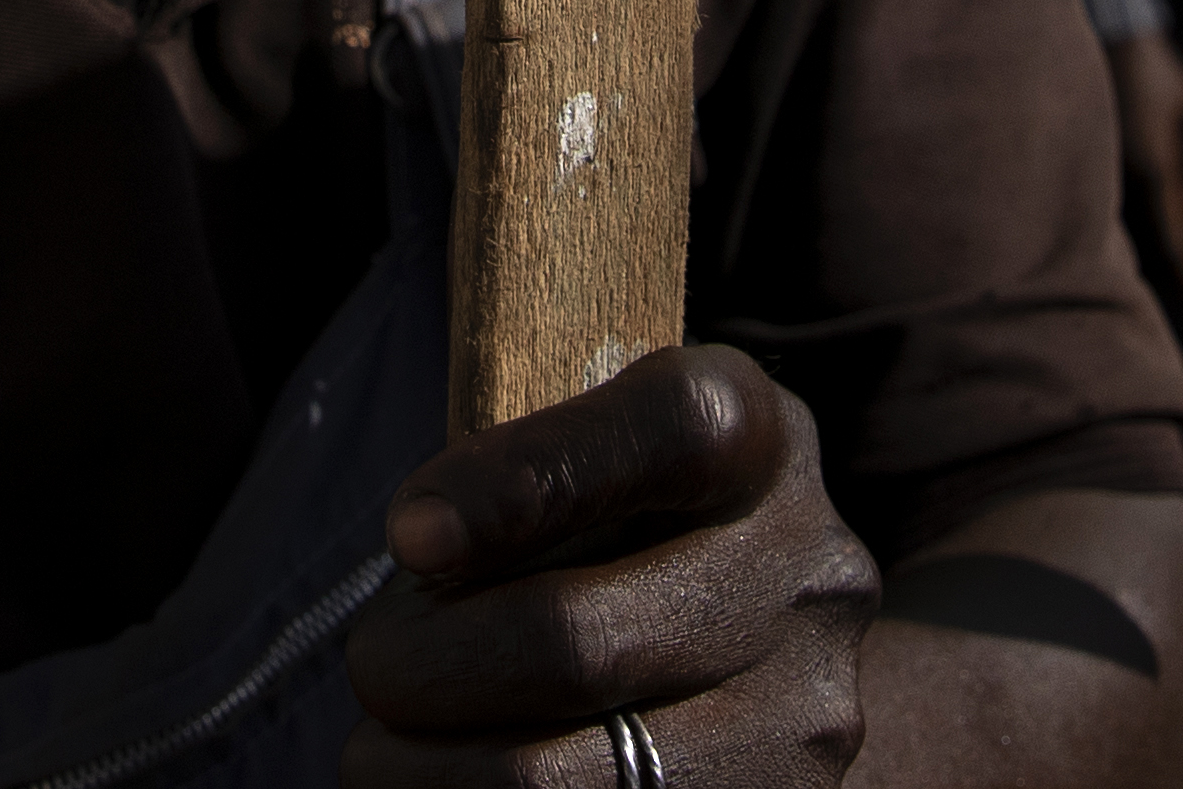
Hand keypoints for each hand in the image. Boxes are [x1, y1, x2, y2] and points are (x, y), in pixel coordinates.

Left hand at [346, 347, 876, 785]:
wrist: (761, 668)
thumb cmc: (629, 537)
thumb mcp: (599, 462)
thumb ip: (528, 474)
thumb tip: (423, 549)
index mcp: (759, 441)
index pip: (673, 430)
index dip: (525, 478)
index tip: (409, 535)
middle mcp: (807, 576)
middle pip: (575, 639)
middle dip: (421, 665)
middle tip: (375, 667)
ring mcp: (800, 718)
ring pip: (549, 779)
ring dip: (426, 771)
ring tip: (388, 753)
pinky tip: (447, 788)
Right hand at [1104, 32, 1182, 303]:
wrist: (1105, 31)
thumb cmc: (1162, 75)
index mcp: (1155, 165)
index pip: (1173, 236)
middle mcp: (1120, 175)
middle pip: (1143, 243)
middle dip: (1163, 268)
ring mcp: (1094, 170)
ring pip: (1119, 229)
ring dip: (1138, 248)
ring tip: (1158, 265)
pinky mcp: (1077, 163)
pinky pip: (1099, 207)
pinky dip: (1116, 223)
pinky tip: (1127, 228)